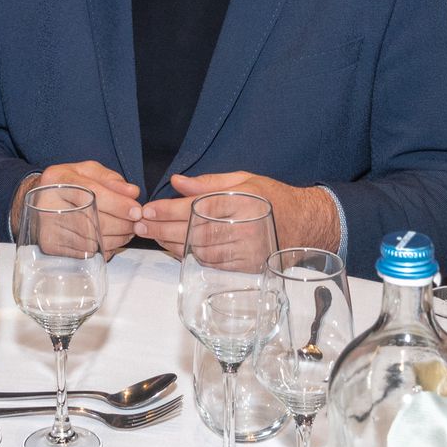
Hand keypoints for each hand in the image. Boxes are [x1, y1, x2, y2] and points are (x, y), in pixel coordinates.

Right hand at [13, 161, 140, 257]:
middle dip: (121, 224)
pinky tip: (110, 241)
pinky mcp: (49, 244)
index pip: (92, 194)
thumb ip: (111, 179)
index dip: (118, 204)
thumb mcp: (87, 172)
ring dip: (116, 239)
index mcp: (59, 179)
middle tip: (136, 225)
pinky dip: (103, 249)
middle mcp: (49, 203)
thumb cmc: (68, 184)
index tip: (136, 211)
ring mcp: (47, 226)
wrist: (39, 200)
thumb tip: (132, 193)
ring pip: (91, 239)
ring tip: (126, 233)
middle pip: (93, 220)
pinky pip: (83, 252)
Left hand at [142, 171, 337, 257]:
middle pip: (192, 231)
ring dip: (171, 244)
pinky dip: (191, 257)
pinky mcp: (246, 267)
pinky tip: (177, 249)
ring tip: (153, 236)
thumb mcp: (244, 180)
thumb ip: (209, 183)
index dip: (167, 210)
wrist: (305, 224)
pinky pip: (212, 264)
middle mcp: (243, 227)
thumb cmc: (273, 198)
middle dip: (161, 228)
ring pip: (199, 250)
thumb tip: (177, 182)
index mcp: (241, 201)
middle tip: (140, 225)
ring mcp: (245, 250)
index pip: (195, 207)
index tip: (147, 209)